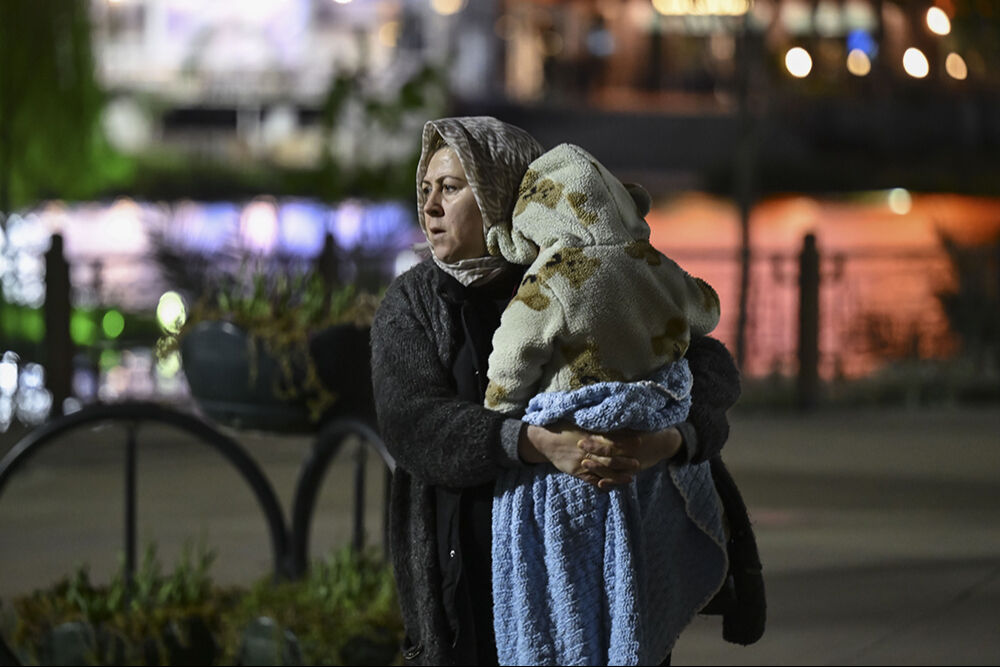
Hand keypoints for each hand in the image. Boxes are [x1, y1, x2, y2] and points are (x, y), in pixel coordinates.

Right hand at [519, 423, 638, 489]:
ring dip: (617, 476)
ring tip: (630, 478)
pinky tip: (610, 486)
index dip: (626, 441)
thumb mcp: (580, 421)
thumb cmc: (563, 427)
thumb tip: (614, 419)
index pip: (611, 439)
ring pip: (602, 471)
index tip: (639, 441)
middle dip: (625, 462)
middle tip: (638, 464)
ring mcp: (581, 461)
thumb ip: (596, 423)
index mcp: (589, 435)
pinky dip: (601, 483)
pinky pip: (590, 479)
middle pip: (609, 458)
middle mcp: (587, 449)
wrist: (545, 439)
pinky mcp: (575, 471)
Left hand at [577, 427, 682, 490]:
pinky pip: (621, 478)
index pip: (610, 441)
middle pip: (610, 454)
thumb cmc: (647, 429)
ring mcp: (633, 462)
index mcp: (631, 438)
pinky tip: (600, 483)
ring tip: (584, 464)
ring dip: (598, 467)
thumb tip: (599, 418)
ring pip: (614, 467)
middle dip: (593, 452)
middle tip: (579, 448)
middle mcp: (632, 451)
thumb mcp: (635, 425)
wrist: (665, 442)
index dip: (595, 442)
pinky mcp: (635, 470)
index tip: (582, 439)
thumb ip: (619, 424)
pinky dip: (611, 482)